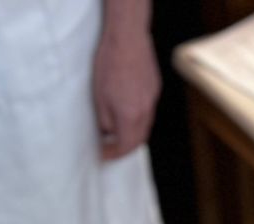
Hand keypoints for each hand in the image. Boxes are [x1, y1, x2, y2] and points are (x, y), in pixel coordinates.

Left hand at [94, 10, 159, 160]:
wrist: (126, 38)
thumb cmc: (109, 64)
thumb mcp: (99, 98)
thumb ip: (105, 121)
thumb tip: (107, 133)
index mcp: (130, 116)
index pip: (125, 146)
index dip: (114, 154)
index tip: (104, 155)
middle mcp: (145, 110)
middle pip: (139, 139)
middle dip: (125, 148)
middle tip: (111, 148)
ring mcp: (152, 98)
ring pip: (145, 125)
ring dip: (133, 133)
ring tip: (118, 131)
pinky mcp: (155, 86)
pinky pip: (148, 109)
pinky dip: (138, 117)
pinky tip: (127, 110)